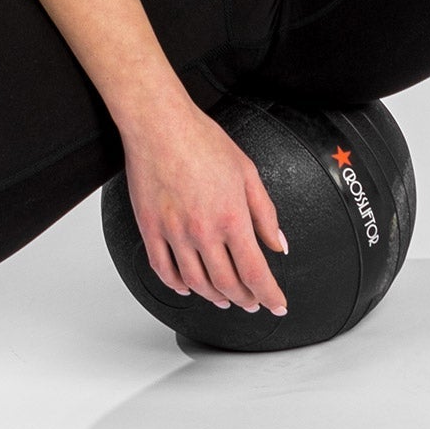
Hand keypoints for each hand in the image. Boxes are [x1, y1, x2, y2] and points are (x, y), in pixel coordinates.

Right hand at [119, 98, 288, 314]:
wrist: (160, 125)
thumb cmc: (202, 140)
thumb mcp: (247, 172)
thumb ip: (266, 212)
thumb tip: (279, 243)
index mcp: (231, 216)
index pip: (255, 271)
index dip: (269, 294)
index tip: (277, 304)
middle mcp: (202, 231)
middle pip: (227, 283)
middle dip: (245, 299)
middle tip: (253, 302)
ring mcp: (173, 232)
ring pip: (196, 282)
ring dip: (214, 297)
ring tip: (225, 300)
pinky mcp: (150, 229)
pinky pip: (163, 269)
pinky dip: (177, 285)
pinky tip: (187, 287)